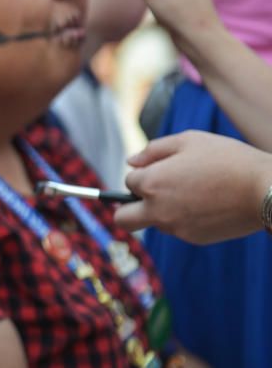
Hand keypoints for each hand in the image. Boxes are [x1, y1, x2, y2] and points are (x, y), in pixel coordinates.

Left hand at [114, 130, 271, 244]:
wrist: (265, 189)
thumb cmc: (227, 159)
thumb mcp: (188, 140)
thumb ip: (153, 150)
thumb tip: (131, 162)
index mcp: (151, 183)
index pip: (127, 181)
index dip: (142, 172)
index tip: (159, 168)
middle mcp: (157, 210)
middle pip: (122, 220)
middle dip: (127, 208)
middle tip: (147, 195)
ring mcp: (176, 228)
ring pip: (155, 222)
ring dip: (162, 209)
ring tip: (194, 190)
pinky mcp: (194, 239)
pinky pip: (179, 228)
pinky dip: (184, 217)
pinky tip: (208, 202)